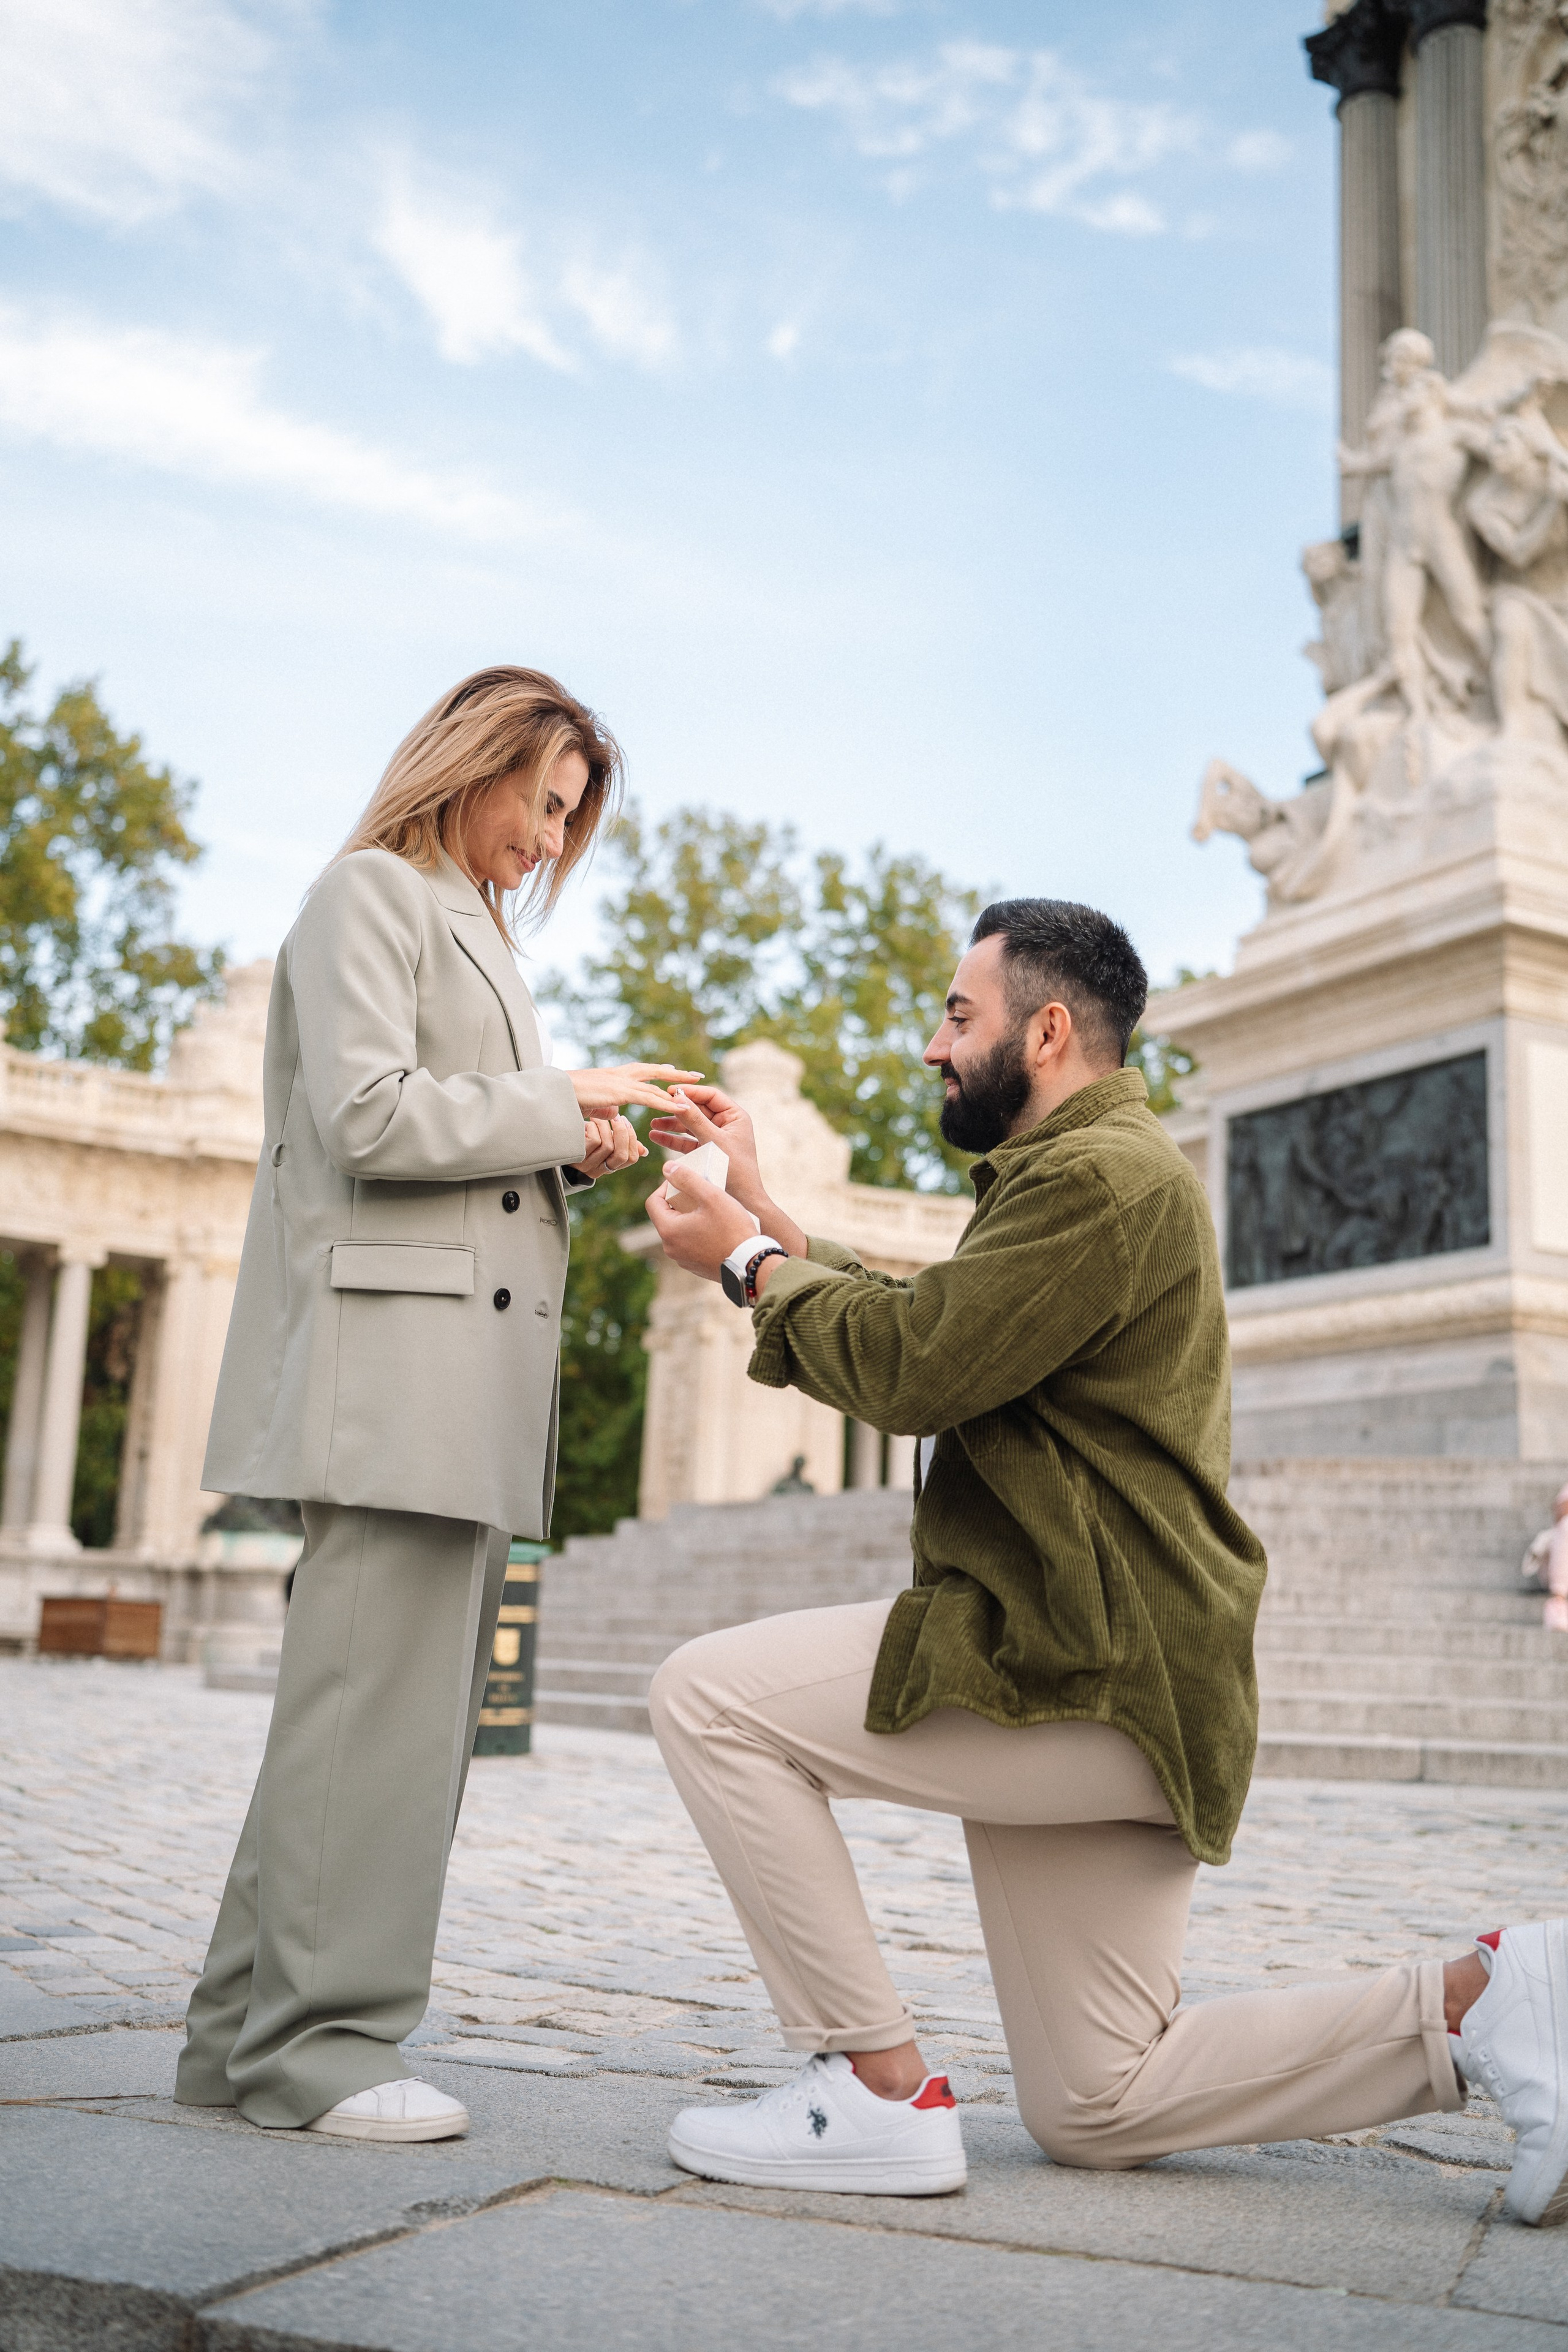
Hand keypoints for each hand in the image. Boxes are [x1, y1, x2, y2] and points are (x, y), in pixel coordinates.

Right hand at [568, 1063, 704, 1116]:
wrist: (553, 1093)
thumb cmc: (569, 1100)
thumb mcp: (595, 1106)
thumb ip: (610, 1109)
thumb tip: (617, 1115)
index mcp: (615, 1076)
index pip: (643, 1071)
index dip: (660, 1072)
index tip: (674, 1071)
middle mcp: (621, 1075)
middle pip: (655, 1071)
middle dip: (676, 1074)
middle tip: (696, 1076)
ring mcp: (621, 1081)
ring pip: (656, 1084)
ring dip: (678, 1087)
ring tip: (697, 1089)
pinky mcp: (619, 1092)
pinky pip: (649, 1098)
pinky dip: (667, 1102)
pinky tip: (681, 1106)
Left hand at [570, 1114, 646, 1179]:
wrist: (554, 1146)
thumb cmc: (583, 1142)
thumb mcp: (603, 1145)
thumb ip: (622, 1146)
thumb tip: (643, 1150)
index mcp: (609, 1166)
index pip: (631, 1158)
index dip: (633, 1140)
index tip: (627, 1123)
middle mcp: (599, 1169)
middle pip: (621, 1155)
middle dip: (623, 1133)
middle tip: (618, 1117)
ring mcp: (587, 1165)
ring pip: (608, 1145)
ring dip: (606, 1127)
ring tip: (599, 1118)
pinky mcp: (577, 1157)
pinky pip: (594, 1141)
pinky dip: (594, 1127)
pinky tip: (588, 1122)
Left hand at [646, 1153, 763, 1280]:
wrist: (751, 1263)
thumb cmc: (732, 1229)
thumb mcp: (711, 1196)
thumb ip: (687, 1179)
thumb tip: (667, 1168)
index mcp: (669, 1231)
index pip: (653, 1202)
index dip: (665, 1187)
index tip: (684, 1181)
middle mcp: (671, 1248)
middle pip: (666, 1217)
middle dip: (680, 1202)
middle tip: (701, 1194)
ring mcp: (683, 1260)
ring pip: (679, 1231)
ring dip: (690, 1218)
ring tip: (711, 1211)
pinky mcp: (696, 1267)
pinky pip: (690, 1244)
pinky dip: (698, 1233)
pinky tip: (717, 1229)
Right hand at [647, 1084, 806, 1253]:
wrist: (743, 1201)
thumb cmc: (735, 1169)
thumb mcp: (713, 1141)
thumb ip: (695, 1119)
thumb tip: (677, 1098)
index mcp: (735, 1117)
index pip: (710, 1096)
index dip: (690, 1092)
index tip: (670, 1090)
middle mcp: (726, 1125)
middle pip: (698, 1109)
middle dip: (677, 1109)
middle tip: (656, 1104)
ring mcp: (715, 1138)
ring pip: (690, 1125)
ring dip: (671, 1124)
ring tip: (652, 1124)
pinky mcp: (706, 1152)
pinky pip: (687, 1141)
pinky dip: (673, 1139)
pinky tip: (656, 1137)